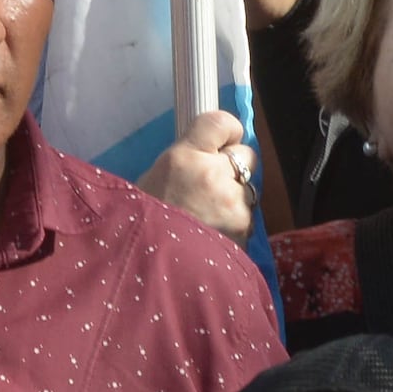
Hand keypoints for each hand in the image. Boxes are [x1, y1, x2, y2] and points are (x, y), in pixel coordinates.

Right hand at [138, 109, 254, 234]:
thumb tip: (213, 152)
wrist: (145, 269)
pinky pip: (247, 218)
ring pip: (250, 190)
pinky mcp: (244, 231)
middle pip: (246, 156)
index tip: (221, 142)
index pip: (222, 122)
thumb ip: (188, 160)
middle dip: (234, 168)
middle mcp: (214, 175)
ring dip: (236, 199)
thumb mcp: (156, 178)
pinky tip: (215, 235)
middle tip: (212, 186)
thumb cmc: (143, 221)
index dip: (226, 132)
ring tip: (209, 218)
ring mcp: (233, 205)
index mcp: (185, 157)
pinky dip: (236, 224)